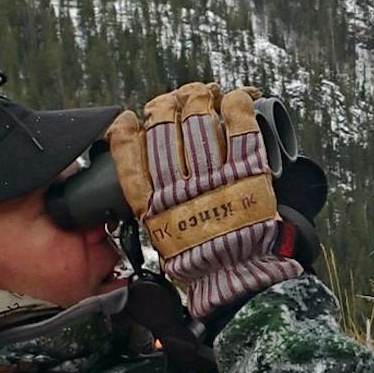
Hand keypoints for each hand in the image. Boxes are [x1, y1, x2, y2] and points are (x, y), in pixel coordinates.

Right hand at [107, 83, 302, 322]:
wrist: (237, 278)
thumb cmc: (200, 260)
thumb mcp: (161, 235)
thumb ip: (150, 207)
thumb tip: (143, 182)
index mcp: (153, 201)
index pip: (128, 149)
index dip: (126, 128)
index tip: (131, 122)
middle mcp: (178, 185)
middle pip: (163, 124)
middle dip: (167, 104)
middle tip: (178, 101)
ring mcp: (213, 177)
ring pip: (198, 119)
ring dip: (200, 97)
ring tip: (206, 94)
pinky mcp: (247, 174)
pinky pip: (240, 128)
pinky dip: (239, 106)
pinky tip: (239, 98)